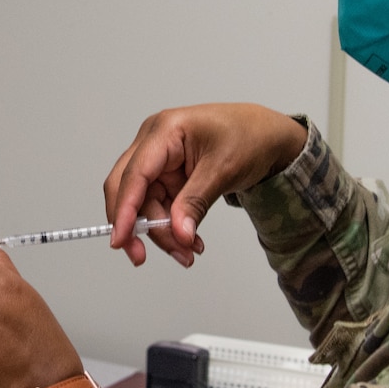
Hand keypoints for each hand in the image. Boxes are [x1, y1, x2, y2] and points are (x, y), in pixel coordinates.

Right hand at [104, 104, 308, 267]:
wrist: (267, 135)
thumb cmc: (248, 136)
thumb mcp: (223, 170)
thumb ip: (195, 202)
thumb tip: (178, 233)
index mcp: (165, 130)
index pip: (135, 173)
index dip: (125, 209)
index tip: (121, 239)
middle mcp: (154, 143)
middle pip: (128, 189)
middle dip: (134, 225)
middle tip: (141, 257)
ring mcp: (159, 160)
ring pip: (143, 204)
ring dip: (160, 232)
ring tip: (187, 253)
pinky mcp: (167, 176)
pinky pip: (159, 206)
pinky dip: (171, 227)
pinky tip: (189, 241)